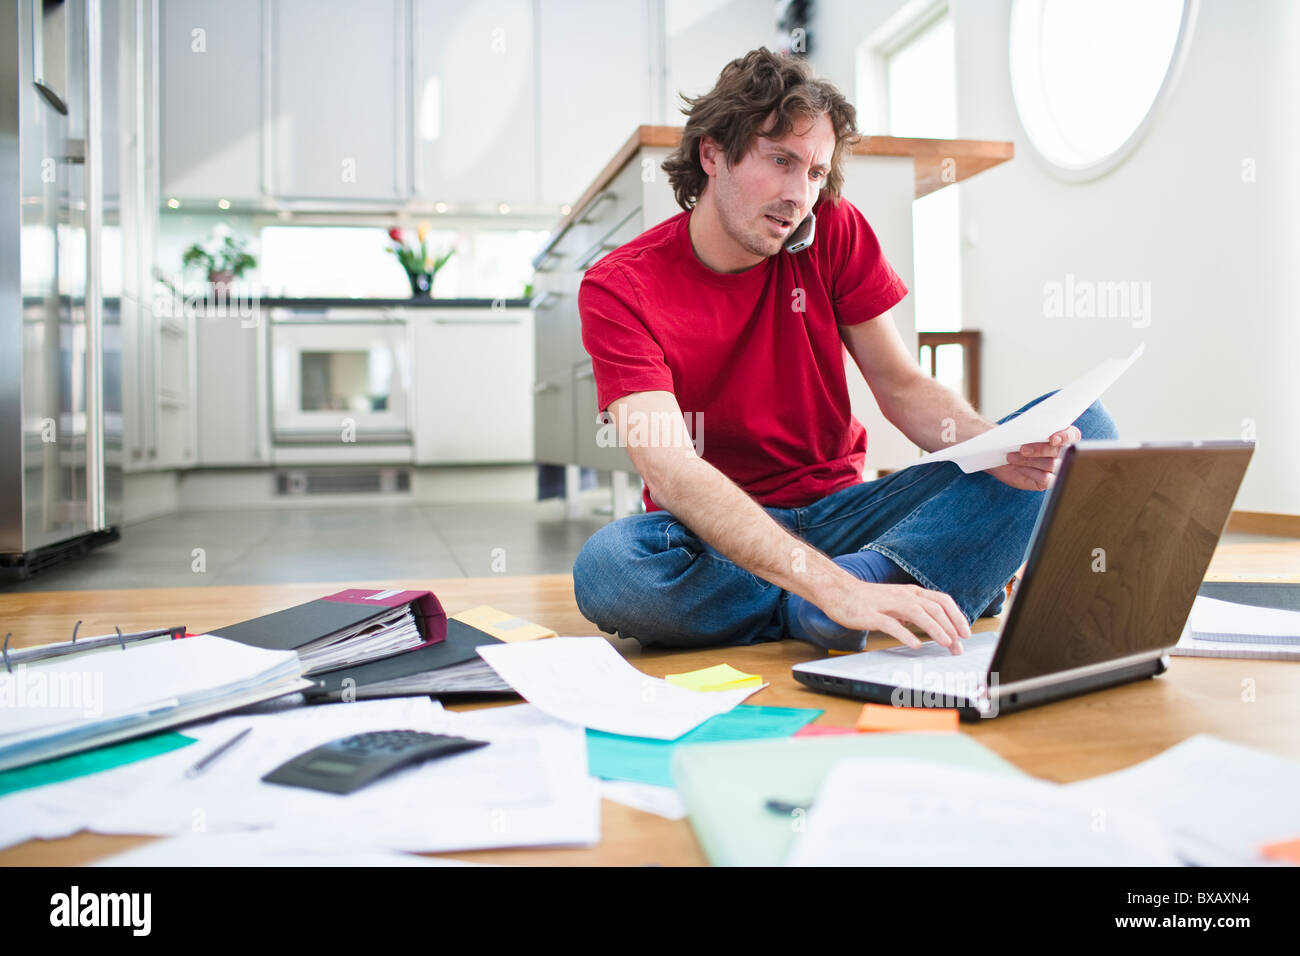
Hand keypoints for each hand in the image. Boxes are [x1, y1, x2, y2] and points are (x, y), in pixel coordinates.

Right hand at [822, 579, 971, 654]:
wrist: (839, 592)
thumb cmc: (868, 600)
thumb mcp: (897, 601)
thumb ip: (915, 611)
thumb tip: (936, 626)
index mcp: (911, 592)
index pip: (941, 601)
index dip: (956, 616)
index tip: (965, 633)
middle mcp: (902, 595)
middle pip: (934, 608)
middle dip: (950, 627)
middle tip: (959, 645)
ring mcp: (887, 604)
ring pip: (918, 613)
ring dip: (935, 629)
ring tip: (946, 643)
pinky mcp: (872, 615)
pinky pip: (892, 624)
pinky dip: (906, 634)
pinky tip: (915, 645)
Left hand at [985, 425, 1081, 490]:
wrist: (998, 452)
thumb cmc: (1012, 438)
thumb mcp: (1021, 429)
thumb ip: (1033, 428)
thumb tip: (1038, 428)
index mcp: (1061, 435)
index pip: (1072, 435)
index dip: (1065, 437)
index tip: (1052, 439)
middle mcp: (1061, 452)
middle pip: (1060, 451)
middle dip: (1040, 449)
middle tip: (1022, 448)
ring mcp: (1054, 468)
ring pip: (1051, 465)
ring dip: (1030, 460)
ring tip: (1011, 457)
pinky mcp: (1045, 481)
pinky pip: (1046, 479)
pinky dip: (1031, 472)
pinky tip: (1017, 467)